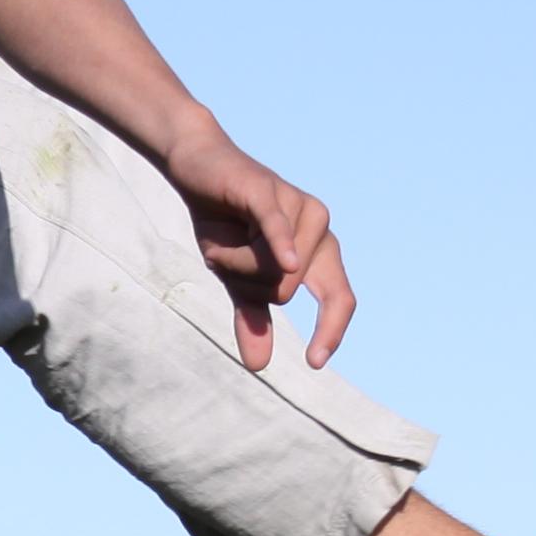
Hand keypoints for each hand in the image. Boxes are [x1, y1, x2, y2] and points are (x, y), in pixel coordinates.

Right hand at [164, 132, 354, 368]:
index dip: (332, 330)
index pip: (340, 297)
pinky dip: (280, 244)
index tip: (315, 361)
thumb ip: (253, 316)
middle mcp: (319, 229)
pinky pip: (277, 227)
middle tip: (226, 258)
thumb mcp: (236, 277)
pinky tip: (287, 260)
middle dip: (245, 285)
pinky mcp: (268, 192)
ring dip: (231, 263)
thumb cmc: (223, 222)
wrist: (196, 169)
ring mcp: (298, 208)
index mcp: (319, 252)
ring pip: (268, 269)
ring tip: (222, 236)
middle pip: (285, 291)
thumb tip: (259, 365)